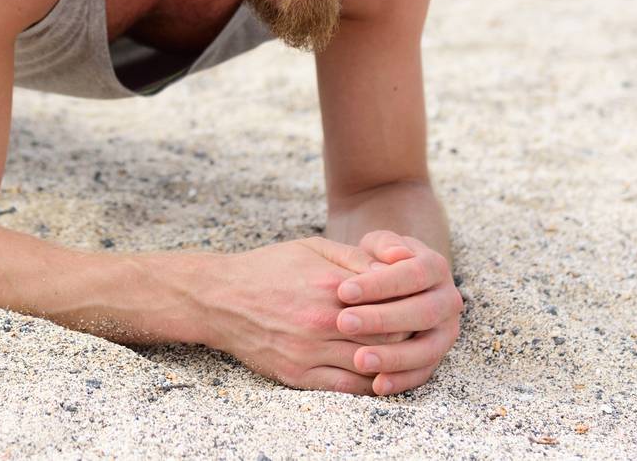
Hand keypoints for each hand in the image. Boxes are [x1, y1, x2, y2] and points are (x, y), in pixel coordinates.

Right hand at [197, 238, 419, 394]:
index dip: (409, 306)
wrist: (219, 297)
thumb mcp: (313, 248)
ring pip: (370, 365)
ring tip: (401, 354)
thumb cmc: (269, 268)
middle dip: (406, 335)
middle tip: (417, 332)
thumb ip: (357, 257)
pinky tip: (377, 375)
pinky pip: (345, 388)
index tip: (417, 305)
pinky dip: (368, 385)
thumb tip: (398, 265)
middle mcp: (323, 320)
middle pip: (387, 337)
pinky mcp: (298, 374)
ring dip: (391, 363)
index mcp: (331, 285)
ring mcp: (310, 351)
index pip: (391, 302)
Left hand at [332, 230, 463, 395]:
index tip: (344, 290)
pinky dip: (402, 381)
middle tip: (344, 322)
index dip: (380, 284)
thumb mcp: (378, 245)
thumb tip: (397, 254)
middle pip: (422, 312)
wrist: (392, 282)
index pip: (412, 274)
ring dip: (394, 357)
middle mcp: (447, 300)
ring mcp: (445, 331)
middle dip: (382, 319)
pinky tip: (376, 385)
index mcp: (435, 267)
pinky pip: (424, 373)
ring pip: (427, 348)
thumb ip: (384, 246)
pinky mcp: (436, 356)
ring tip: (359, 360)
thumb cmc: (378, 261)